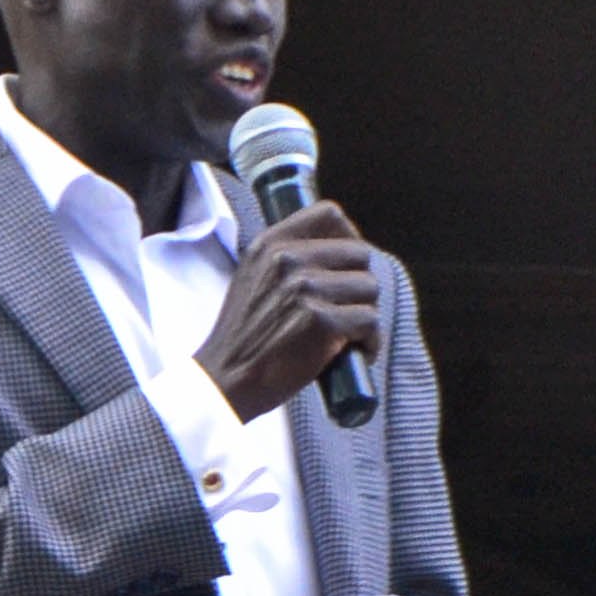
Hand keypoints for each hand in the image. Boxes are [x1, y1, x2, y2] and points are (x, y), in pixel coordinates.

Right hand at [193, 200, 383, 421]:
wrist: (226, 381)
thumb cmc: (244, 338)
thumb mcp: (253, 277)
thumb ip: (285, 258)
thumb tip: (336, 250)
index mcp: (270, 244)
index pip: (329, 214)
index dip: (349, 237)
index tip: (348, 264)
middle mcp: (287, 260)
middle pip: (359, 254)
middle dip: (359, 285)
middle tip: (346, 311)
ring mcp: (304, 289)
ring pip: (369, 288)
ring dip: (365, 315)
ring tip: (346, 336)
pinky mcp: (321, 322)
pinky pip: (370, 322)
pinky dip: (369, 342)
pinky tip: (353, 353)